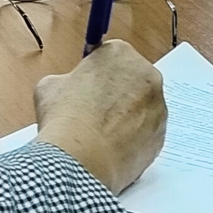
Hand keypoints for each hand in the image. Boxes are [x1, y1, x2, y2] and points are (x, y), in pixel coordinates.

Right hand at [34, 39, 165, 193]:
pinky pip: (147, 135)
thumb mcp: (49, 87)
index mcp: (120, 53)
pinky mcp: (162, 135)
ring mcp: (158, 106)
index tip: (88, 88)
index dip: (97, 75)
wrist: (80, 159)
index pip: (112, 57)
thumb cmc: (65, 119)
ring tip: (101, 136)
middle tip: (94, 113)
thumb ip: (66, 80)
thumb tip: (67, 88)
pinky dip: (134, 141)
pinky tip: (112, 150)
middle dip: (116, 95)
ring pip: (143, 109)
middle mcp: (147, 74)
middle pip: (132, 81)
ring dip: (127, 118)